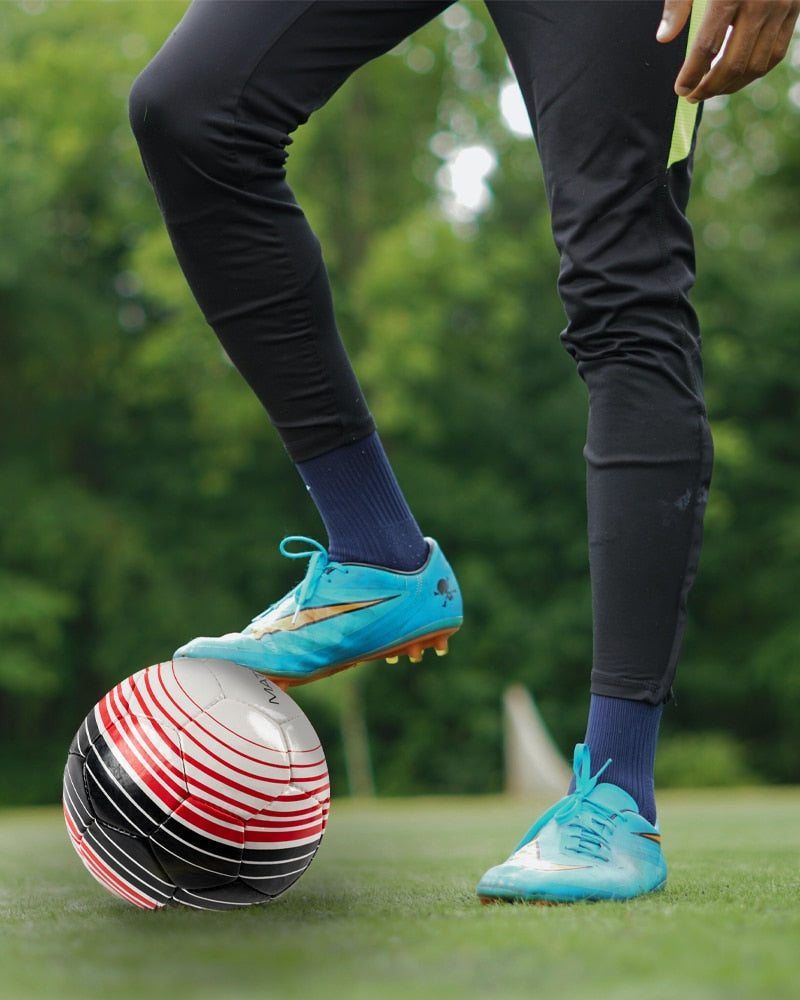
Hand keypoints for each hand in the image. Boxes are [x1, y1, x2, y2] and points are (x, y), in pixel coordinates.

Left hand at [657, 0, 799, 102]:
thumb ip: (678, 3)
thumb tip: (664, 38)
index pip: (707, 47)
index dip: (691, 74)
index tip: (679, 89)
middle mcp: (760, 1)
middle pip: (732, 63)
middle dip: (709, 87)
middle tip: (691, 96)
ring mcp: (782, 6)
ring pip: (756, 65)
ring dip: (731, 86)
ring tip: (710, 90)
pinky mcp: (794, 8)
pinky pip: (775, 53)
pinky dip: (754, 71)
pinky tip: (736, 77)